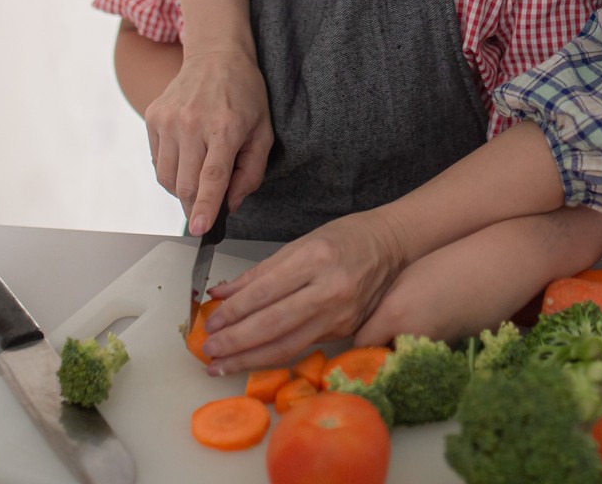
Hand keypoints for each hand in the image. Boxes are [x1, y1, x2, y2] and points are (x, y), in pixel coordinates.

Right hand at [144, 46, 271, 234]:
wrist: (215, 57)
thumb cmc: (245, 95)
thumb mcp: (263, 131)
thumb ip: (251, 173)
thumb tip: (229, 205)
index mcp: (225, 127)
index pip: (212, 176)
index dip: (206, 206)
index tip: (199, 228)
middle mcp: (192, 123)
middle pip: (185, 184)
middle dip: (195, 205)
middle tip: (207, 206)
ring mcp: (168, 119)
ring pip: (166, 178)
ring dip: (181, 189)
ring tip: (199, 172)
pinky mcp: (153, 117)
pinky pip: (156, 161)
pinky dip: (170, 169)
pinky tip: (187, 154)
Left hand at [200, 210, 408, 371]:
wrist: (393, 245)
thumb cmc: (346, 237)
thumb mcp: (301, 242)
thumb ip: (260, 272)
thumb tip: (221, 294)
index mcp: (315, 259)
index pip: (264, 292)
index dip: (233, 312)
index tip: (210, 322)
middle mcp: (330, 290)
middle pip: (273, 325)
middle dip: (235, 342)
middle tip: (208, 351)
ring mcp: (341, 314)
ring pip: (288, 345)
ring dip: (250, 358)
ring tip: (222, 365)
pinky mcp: (347, 329)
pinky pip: (304, 346)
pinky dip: (274, 354)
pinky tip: (254, 358)